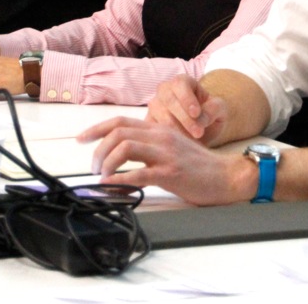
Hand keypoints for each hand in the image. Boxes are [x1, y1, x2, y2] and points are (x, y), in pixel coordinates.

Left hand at [77, 117, 257, 205]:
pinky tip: (111, 186)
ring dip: (106, 163)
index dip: (97, 129)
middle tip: (93, 166)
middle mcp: (160, 137)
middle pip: (118, 133)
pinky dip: (119, 180)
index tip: (81, 139)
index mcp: (159, 129)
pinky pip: (138, 173)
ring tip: (102, 176)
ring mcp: (165, 154)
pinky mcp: (170, 173)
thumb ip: (150, 145)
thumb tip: (121, 153)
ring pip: (124, 148)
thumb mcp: (172, 146)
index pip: (120, 122)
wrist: (226, 175)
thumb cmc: (199, 165)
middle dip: (98, 149)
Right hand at [145, 74, 228, 144]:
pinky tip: (179, 147)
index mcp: (182, 82)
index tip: (196, 113)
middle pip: (169, 100)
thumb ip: (213, 109)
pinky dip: (165, 139)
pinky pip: (152, 130)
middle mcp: (165, 91)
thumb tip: (200, 119)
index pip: (180, 84)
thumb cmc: (210, 114)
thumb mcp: (219, 109)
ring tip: (192, 142)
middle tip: (198, 133)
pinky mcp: (149, 123)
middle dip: (184, 118)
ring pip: (160, 116)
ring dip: (177, 130)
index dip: (187, 98)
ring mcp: (154, 107)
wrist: (202, 129)